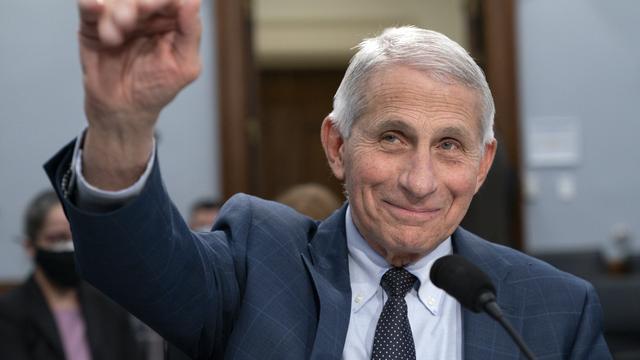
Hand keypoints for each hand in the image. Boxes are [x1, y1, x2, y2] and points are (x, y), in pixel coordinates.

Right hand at [79, 0, 200, 131]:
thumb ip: (190, 32)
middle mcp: (146, 12)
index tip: (150, 6)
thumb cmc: (157, 88)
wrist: (123, 109)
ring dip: (114, 14)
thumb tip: (193, 0)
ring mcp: (119, 15)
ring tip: (113, 39)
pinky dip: (90, 4)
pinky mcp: (93, 24)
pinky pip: (88, 6)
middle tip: (128, 22)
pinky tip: (95, 6)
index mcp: (172, 18)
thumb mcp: (183, 65)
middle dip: (134, 5)